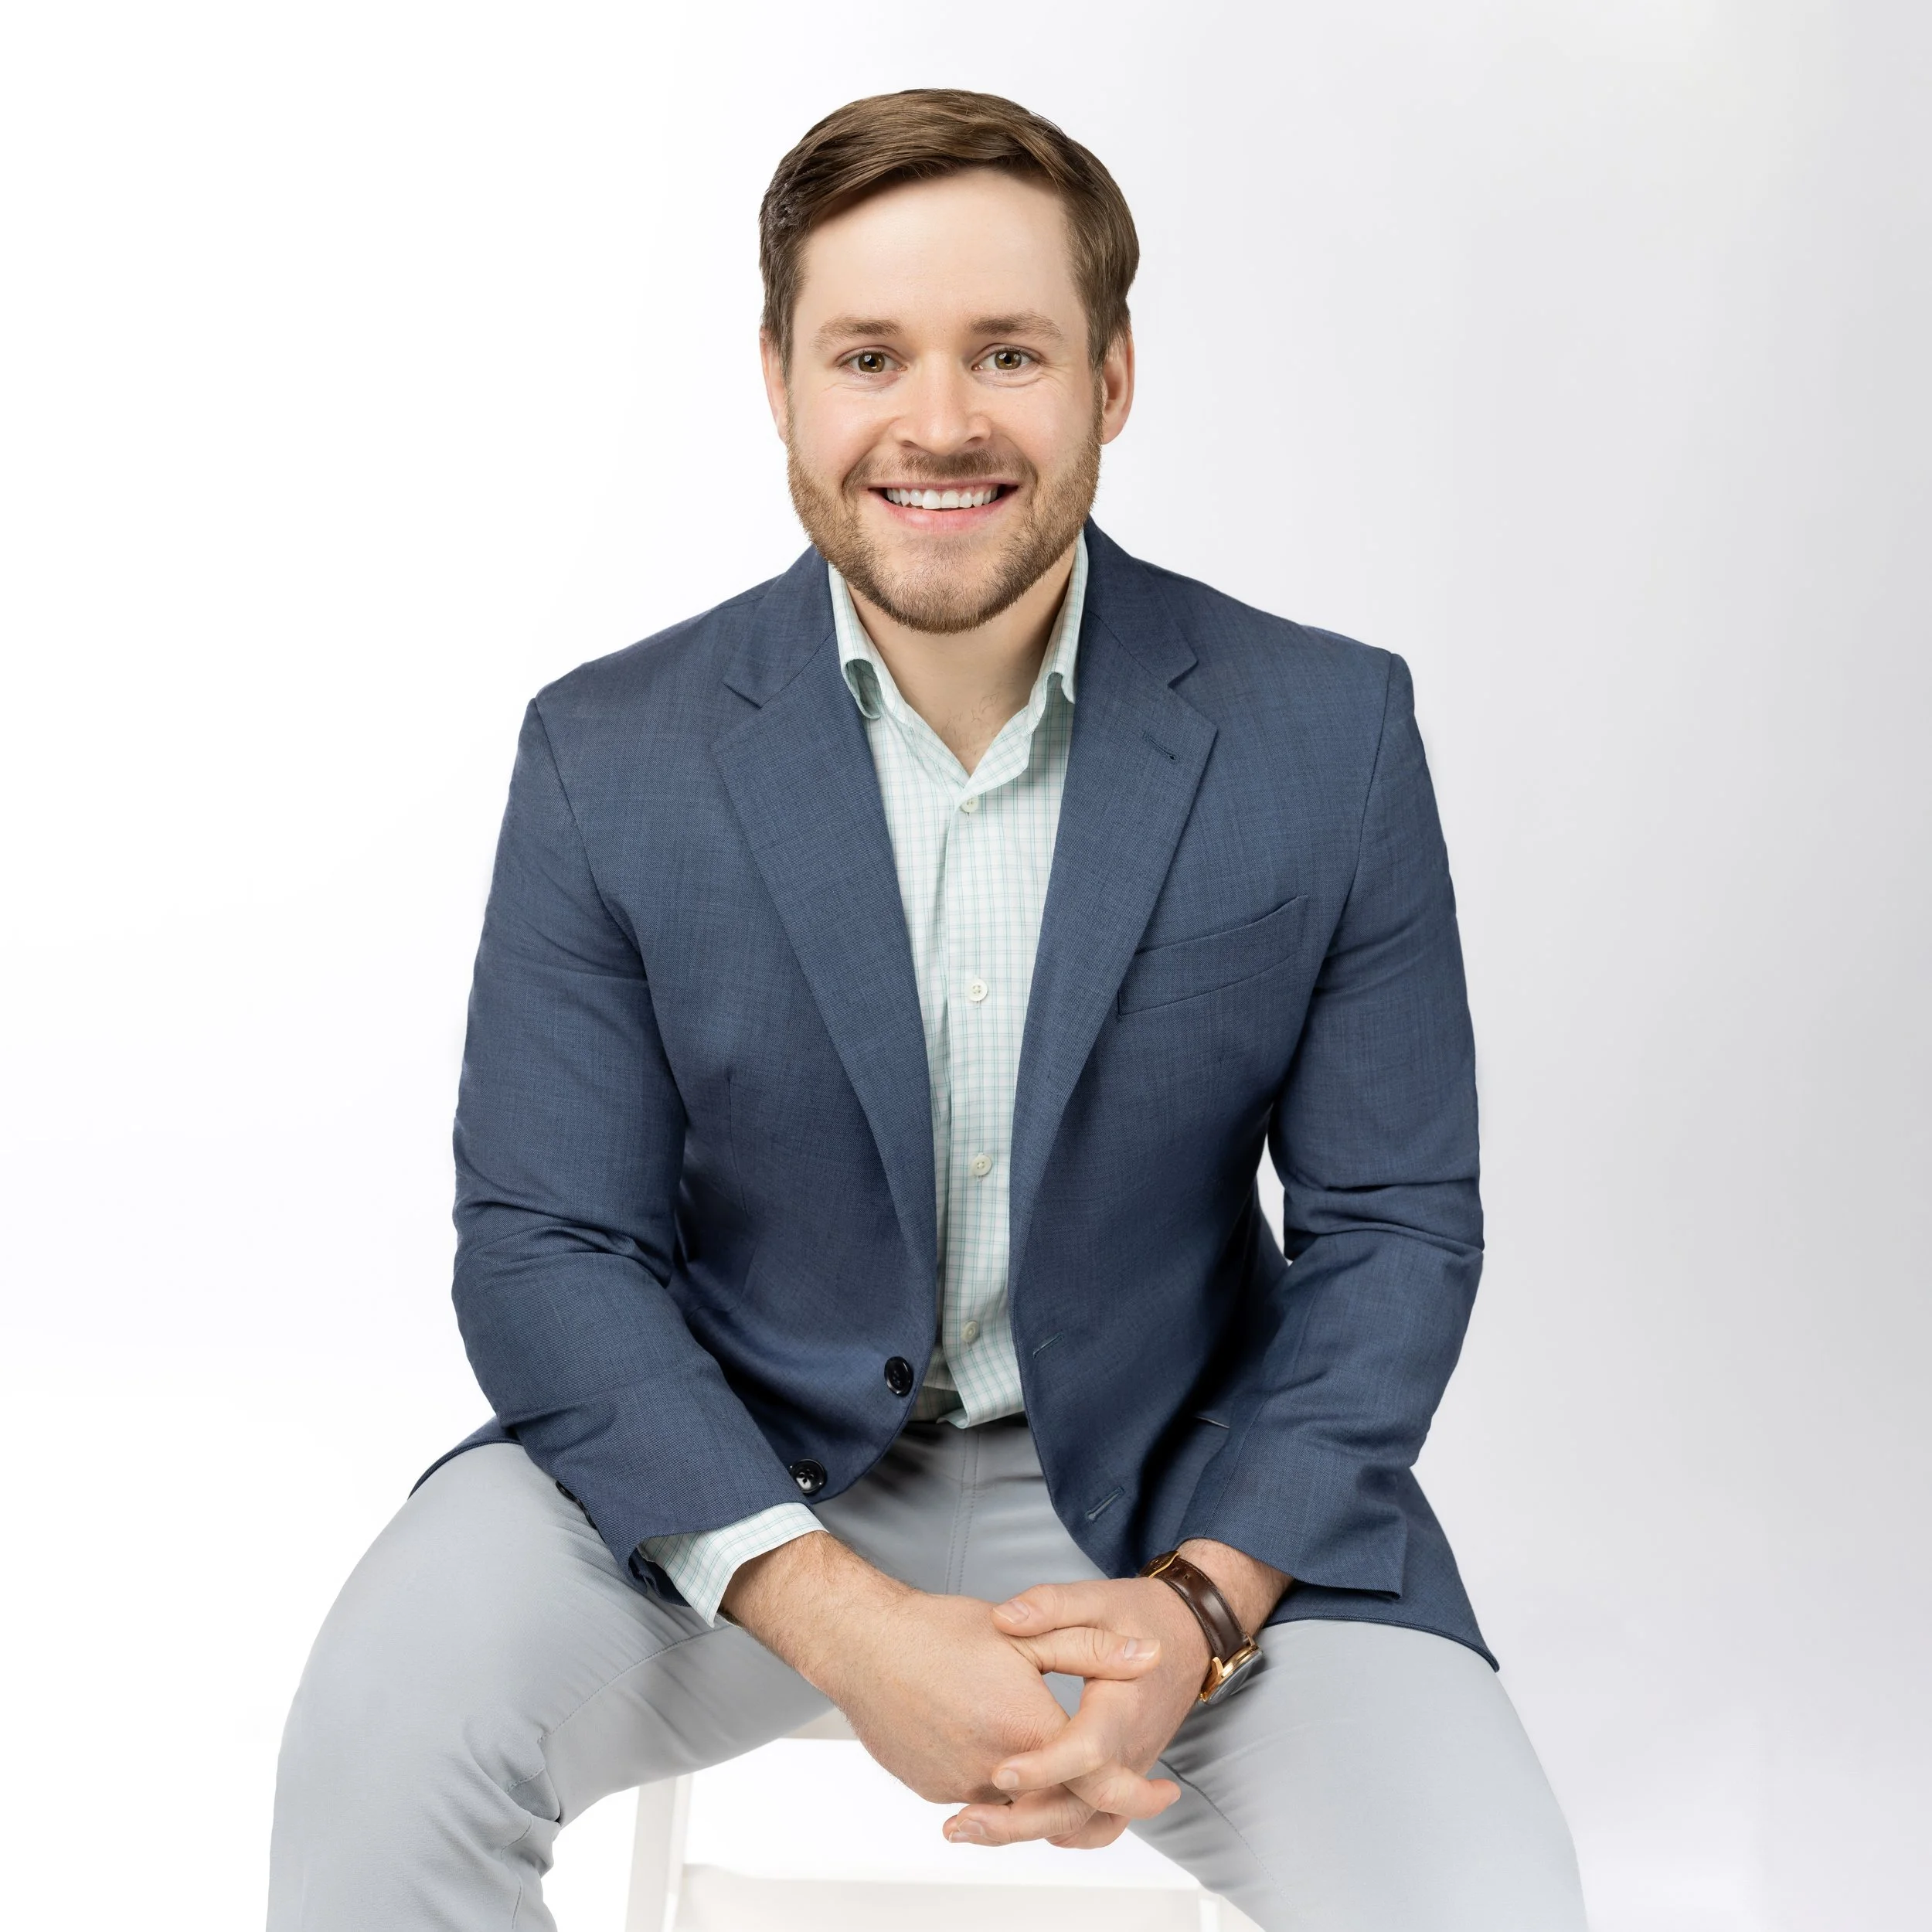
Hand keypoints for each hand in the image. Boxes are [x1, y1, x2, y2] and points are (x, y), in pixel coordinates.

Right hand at [721, 1531, 1163, 1807]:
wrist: (864, 1645)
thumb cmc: (941, 1632)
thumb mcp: (1026, 1631)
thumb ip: (1093, 1648)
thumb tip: (1149, 1655)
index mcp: (1029, 1728)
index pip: (1099, 1781)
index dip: (1138, 1792)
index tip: (1163, 1791)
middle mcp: (997, 1770)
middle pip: (1061, 1807)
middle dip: (1091, 1798)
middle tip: (1115, 1781)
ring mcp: (962, 1786)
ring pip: (1019, 1806)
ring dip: (1043, 1791)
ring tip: (1050, 1755)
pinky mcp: (935, 1789)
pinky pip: (982, 1799)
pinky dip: (1000, 1786)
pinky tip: (995, 1743)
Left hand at [949, 1539, 1290, 1849]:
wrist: (1187, 1637)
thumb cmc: (1140, 1615)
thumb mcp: (1096, 1598)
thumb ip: (1050, 1605)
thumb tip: (1004, 1618)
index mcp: (1120, 1705)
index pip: (1087, 1749)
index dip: (1044, 1766)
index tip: (998, 1772)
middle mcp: (1128, 1749)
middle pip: (1080, 1806)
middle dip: (1019, 1820)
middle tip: (961, 1823)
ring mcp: (1127, 1770)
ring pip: (1083, 1824)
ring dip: (1028, 1832)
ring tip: (968, 1828)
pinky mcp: (1121, 1777)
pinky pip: (1094, 1823)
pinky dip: (1057, 1830)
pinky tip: (1012, 1822)